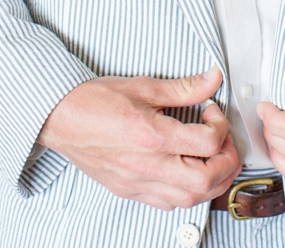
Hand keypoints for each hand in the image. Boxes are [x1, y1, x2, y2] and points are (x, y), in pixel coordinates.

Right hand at [37, 68, 239, 209]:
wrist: (59, 119)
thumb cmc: (95, 101)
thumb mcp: (144, 86)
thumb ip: (184, 88)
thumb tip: (213, 79)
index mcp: (151, 136)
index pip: (207, 143)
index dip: (221, 126)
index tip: (212, 113)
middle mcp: (145, 166)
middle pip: (204, 181)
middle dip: (226, 162)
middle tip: (223, 142)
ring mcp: (135, 183)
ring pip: (188, 200)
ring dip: (210, 182)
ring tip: (212, 159)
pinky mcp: (128, 191)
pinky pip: (167, 204)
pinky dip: (187, 193)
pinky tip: (188, 172)